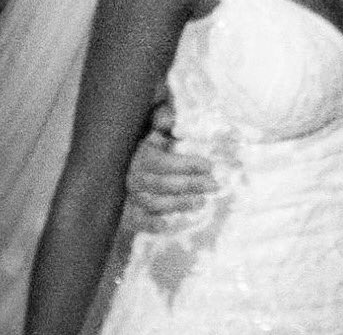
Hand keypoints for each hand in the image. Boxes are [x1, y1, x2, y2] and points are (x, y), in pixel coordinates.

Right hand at [123, 105, 217, 233]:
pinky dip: (151, 225)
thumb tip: (167, 120)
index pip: (165, 162)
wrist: (124, 168)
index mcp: (142, 156)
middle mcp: (134, 177)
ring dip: (179, 204)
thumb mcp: (158, 132)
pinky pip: (138, 222)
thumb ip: (163, 120)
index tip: (210, 166)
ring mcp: (130, 196)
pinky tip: (168, 225)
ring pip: (154, 203)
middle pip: (163, 184)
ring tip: (202, 202)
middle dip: (191, 185)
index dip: (188, 165)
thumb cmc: (152, 148)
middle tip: (214, 185)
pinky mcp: (128, 214)